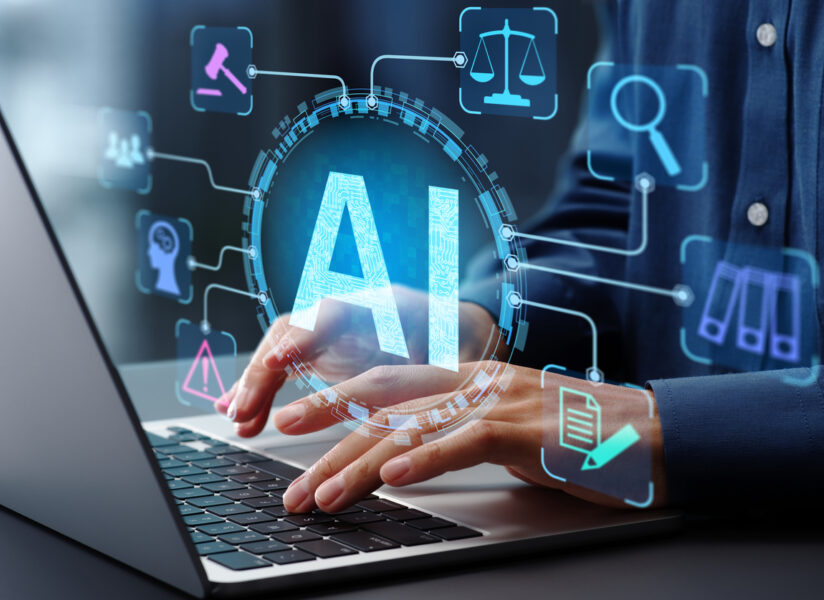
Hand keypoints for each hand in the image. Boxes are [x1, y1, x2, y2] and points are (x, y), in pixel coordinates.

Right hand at [219, 285, 498, 436]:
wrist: (458, 336)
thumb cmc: (461, 345)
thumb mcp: (455, 354)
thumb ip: (435, 365)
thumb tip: (430, 383)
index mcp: (383, 304)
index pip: (331, 311)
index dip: (303, 336)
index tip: (280, 360)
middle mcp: (348, 312)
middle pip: (293, 330)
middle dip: (264, 369)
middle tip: (244, 409)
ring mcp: (331, 331)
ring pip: (281, 350)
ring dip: (256, 386)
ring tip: (238, 421)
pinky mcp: (322, 354)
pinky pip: (283, 368)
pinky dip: (263, 392)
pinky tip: (242, 415)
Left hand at [273, 363, 667, 511]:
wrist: (656, 435)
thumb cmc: (578, 438)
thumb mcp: (506, 428)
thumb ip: (458, 432)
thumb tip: (407, 455)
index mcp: (467, 379)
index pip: (388, 384)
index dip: (336, 398)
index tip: (294, 423)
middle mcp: (476, 381)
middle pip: (386, 398)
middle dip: (328, 422)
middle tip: (280, 449)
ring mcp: (502, 400)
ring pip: (416, 423)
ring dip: (361, 461)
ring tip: (320, 493)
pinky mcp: (529, 428)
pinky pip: (468, 440)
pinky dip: (428, 457)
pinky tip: (395, 476)